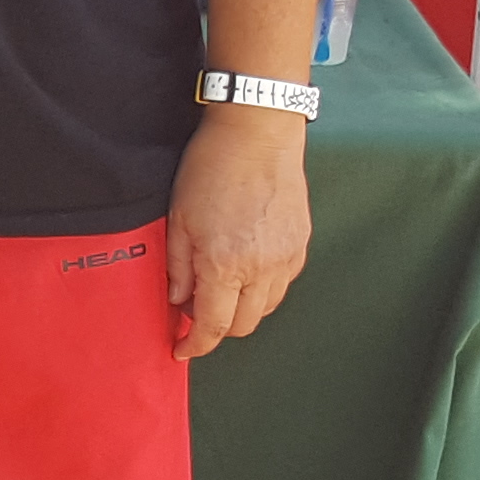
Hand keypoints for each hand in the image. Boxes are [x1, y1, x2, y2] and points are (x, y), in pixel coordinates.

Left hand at [168, 107, 313, 359]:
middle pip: (243, 326)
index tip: (183, 348)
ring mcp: (287, 257)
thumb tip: (179, 301)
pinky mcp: (301, 243)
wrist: (258, 131)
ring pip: (266, 308)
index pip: (213, 327)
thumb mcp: (178, 218)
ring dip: (242, 308)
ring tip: (221, 285)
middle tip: (196, 309)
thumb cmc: (213, 167)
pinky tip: (246, 267)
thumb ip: (178, 267)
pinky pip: (283, 282)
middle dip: (218, 328)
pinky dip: (263, 287)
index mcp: (226, 265)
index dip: (196, 345)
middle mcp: (262, 269)